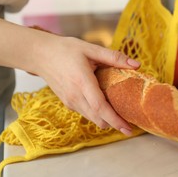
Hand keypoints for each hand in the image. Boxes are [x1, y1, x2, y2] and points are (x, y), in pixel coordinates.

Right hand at [0, 18, 139, 135]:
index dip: (115, 119)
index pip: (100, 107)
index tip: (128, 128)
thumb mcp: (91, 49)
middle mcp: (75, 96)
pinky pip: (85, 113)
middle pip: (98, 118)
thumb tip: (136, 65)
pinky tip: (105, 106)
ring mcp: (69, 101)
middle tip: (130, 125)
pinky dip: (97, 114)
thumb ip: (114, 57)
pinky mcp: (67, 102)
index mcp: (82, 81)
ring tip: (121, 116)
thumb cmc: (66, 49)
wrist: (40, 55)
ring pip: (91, 118)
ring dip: (106, 120)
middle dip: (114, 124)